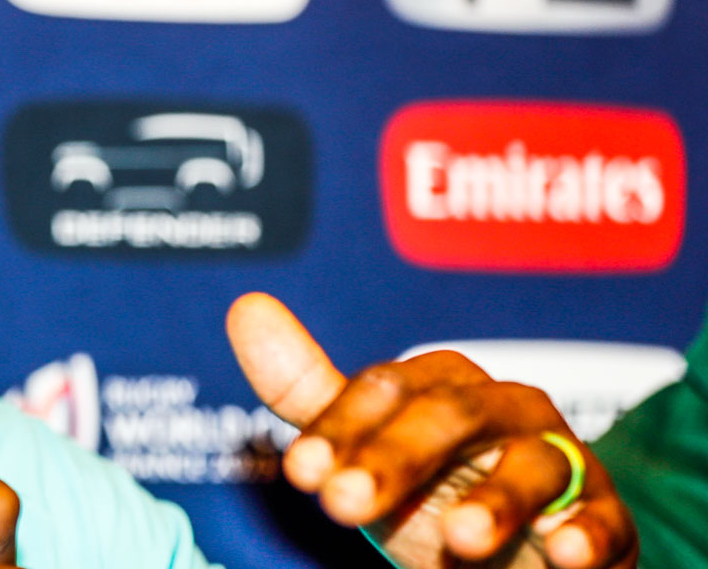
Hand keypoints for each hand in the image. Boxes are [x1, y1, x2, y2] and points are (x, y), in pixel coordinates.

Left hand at [227, 292, 637, 568]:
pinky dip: (586, 533)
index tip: (299, 471)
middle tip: (342, 502)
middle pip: (452, 417)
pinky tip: (564, 553)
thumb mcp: (366, 449)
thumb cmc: (433, 493)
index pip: (386, 389)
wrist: (511, 560)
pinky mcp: (604, 518)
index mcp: (442, 385)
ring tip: (459, 540)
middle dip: (395, 458)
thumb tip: (245, 306)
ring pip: (533, 464)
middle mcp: (505, 408)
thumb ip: (309, 390)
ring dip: (498, 499)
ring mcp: (561, 461)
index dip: (340, 427)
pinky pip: (602, 519)